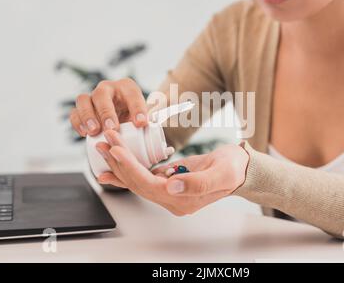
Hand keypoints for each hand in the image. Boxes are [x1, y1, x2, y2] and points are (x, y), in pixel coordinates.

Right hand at [70, 78, 148, 136]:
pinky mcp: (81, 110)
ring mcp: (92, 98)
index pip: (132, 94)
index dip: (137, 108)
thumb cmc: (134, 118)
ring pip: (83, 99)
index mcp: (127, 87)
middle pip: (102, 93)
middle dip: (106, 111)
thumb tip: (153, 125)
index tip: (141, 124)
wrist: (122, 122)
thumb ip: (152, 119)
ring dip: (88, 115)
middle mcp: (108, 88)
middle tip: (112, 128)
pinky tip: (84, 134)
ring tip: (94, 131)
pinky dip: (77, 123)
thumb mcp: (146, 115)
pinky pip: (74, 113)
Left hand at [96, 130, 249, 215]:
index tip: (116, 149)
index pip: (148, 185)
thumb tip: (171, 186)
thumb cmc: (233, 169)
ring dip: (119, 164)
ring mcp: (169, 193)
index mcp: (183, 201)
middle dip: (118, 162)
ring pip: (137, 181)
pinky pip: (143, 177)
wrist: (240, 169)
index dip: (130, 168)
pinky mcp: (168, 183)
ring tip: (103, 148)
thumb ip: (197, 183)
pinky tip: (114, 162)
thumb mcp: (221, 173)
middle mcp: (172, 200)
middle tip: (103, 142)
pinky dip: (128, 169)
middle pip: (137, 184)